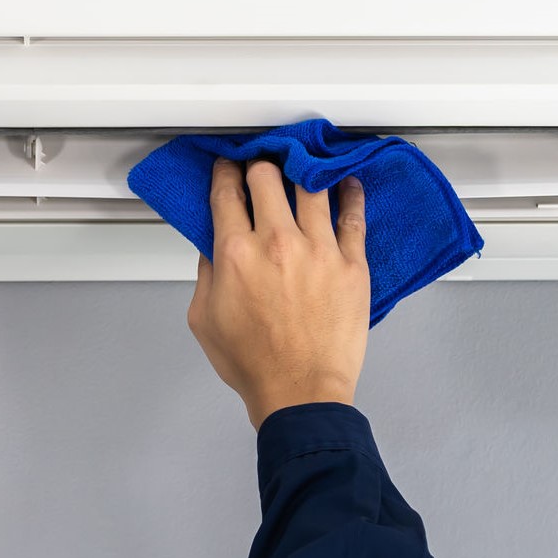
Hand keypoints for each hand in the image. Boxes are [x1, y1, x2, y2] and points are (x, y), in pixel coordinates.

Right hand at [186, 157, 369, 428]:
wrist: (299, 391)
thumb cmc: (253, 363)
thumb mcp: (204, 319)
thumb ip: (205, 275)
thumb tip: (212, 247)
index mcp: (235, 254)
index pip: (227, 193)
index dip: (225, 172)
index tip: (227, 167)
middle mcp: (276, 242)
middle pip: (267, 177)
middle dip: (260, 166)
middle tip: (262, 167)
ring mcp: (318, 249)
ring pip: (311, 185)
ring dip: (302, 171)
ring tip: (303, 168)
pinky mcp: (350, 264)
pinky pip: (353, 214)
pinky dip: (350, 192)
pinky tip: (347, 183)